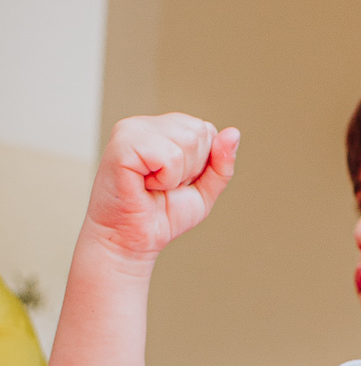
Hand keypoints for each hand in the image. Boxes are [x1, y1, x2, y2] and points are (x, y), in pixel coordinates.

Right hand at [85, 114, 239, 260]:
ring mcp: (130, 131)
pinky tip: (144, 185)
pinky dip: (165, 179)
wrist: (132, 241)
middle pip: (199, 132)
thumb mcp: (203, 190)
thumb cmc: (161, 215)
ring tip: (152, 185)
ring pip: (187, 141)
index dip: (201, 164)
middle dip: (191, 169)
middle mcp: (144, 124)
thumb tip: (233, 132)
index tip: (174, 182)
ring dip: (177, 176)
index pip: (206, 130)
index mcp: (161, 128)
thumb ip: (221, 163)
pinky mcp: (123, 145)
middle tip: (162, 186)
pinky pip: (169, 156)